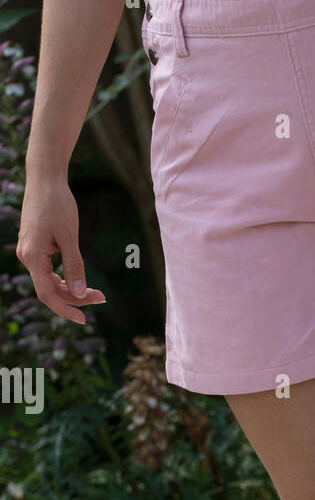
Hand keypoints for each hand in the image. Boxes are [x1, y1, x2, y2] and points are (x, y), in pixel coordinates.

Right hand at [17, 172, 104, 324]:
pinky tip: (80, 282)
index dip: (65, 309)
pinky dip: (65, 278)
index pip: (47, 294)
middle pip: (50, 289)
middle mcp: (27, 257)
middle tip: (102, 298)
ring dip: (72, 289)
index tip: (83, 319)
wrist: (45, 179)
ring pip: (50, 281)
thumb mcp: (69, 236)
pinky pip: (48, 271)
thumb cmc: (57, 203)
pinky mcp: (35, 247)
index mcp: (32, 256)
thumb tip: (79, 293)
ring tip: (98, 293)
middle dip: (76, 297)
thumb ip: (74, 266)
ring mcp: (29, 252)